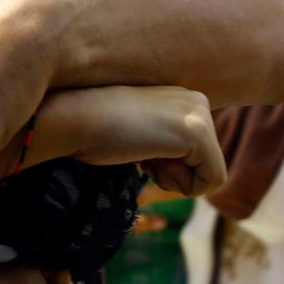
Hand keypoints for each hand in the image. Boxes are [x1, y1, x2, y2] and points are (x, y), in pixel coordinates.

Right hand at [42, 84, 225, 195]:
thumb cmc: (93, 130)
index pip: (195, 155)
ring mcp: (199, 114)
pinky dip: (180, 185)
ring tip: (142, 152)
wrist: (73, 118)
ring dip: (173, 178)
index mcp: (182, 97)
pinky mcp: (197, 133)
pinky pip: (210, 182)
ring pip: (210, 175)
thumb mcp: (136, 131)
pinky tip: (150, 159)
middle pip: (206, 164)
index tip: (135, 145)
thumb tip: (171, 160)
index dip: (164, 165)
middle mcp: (196, 99)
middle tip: (138, 151)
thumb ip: (159, 138)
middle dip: (172, 172)